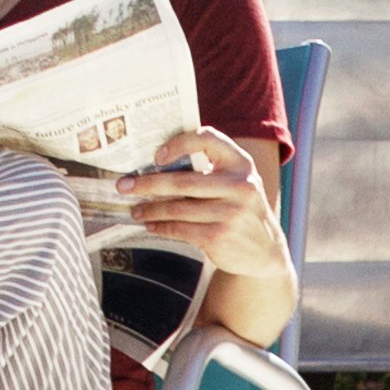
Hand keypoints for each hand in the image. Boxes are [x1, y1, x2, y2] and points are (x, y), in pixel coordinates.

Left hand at [120, 126, 282, 271]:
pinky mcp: (219, 236)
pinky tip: (151, 225)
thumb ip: (210, 169)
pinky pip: (180, 229)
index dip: (179, 144)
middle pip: (182, 181)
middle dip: (147, 184)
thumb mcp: (236, 182)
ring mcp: (231, 212)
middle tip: (124, 186)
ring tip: (135, 210)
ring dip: (150, 209)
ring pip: (177, 208)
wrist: (265, 250)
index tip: (156, 157)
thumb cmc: (239, 209)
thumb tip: (155, 167)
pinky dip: (161, 227)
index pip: (208, 139)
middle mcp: (239, 185)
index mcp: (241, 164)